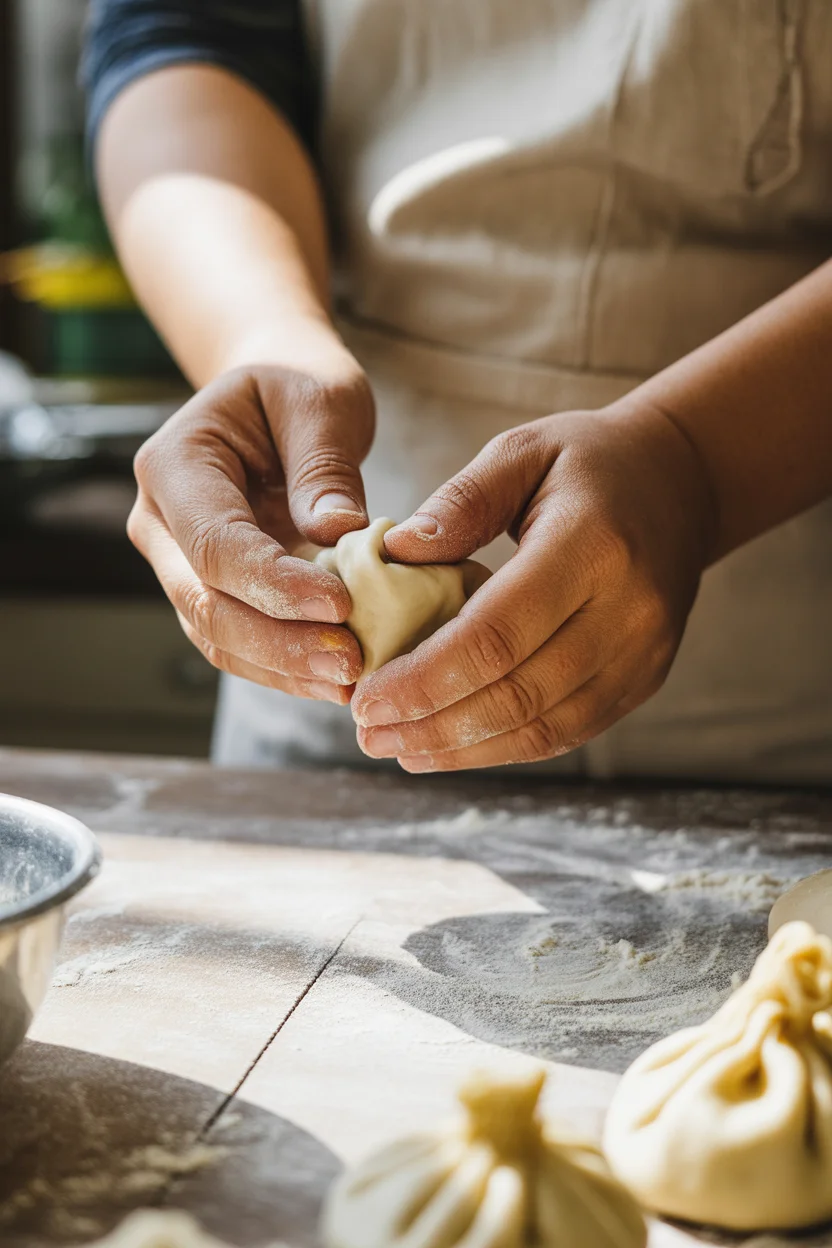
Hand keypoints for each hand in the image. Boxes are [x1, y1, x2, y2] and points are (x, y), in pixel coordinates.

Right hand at [128, 354, 374, 701]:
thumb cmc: (297, 386)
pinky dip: (287, 667)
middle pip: (206, 605)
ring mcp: (180, 565)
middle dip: (280, 643)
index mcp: (175, 466)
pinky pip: (240, 645)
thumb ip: (325, 464)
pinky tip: (337, 679)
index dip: (275, 585)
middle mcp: (161, 523)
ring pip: (218, 638)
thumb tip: (338, 532)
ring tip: (353, 681)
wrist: (276, 396)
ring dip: (284, 668)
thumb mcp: (320, 400)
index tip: (342, 606)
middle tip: (352, 663)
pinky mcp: (213, 592)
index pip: (216, 544)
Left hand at [352, 403, 716, 769]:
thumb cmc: (587, 462)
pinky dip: (505, 747)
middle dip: (434, 724)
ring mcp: (643, 654)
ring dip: (464, 750)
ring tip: (400, 749)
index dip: (426, 678)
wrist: (683, 483)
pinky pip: (569, 731)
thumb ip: (459, 502)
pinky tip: (453, 747)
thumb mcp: (521, 451)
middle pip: (518, 693)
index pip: (497, 634)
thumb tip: (394, 554)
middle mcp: (629, 611)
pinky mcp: (644, 680)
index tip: (368, 698)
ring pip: (544, 728)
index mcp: (593, 546)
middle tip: (369, 734)